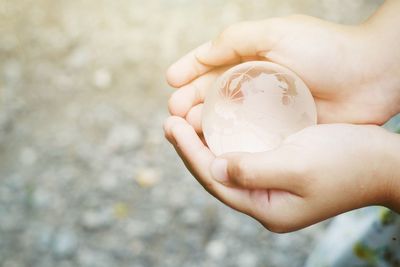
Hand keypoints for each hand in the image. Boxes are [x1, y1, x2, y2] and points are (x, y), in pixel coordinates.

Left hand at [164, 117, 399, 231]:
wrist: (383, 163)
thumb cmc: (347, 162)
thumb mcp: (298, 165)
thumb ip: (253, 170)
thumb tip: (215, 169)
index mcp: (266, 208)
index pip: (214, 180)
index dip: (189, 153)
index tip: (170, 125)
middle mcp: (265, 203)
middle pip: (216, 177)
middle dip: (191, 150)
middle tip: (169, 122)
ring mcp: (272, 190)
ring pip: (227, 168)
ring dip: (205, 146)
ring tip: (183, 124)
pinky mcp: (280, 174)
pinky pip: (243, 159)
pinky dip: (226, 143)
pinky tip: (216, 129)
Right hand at [166, 14, 399, 126]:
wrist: (372, 78)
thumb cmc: (326, 50)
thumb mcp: (276, 33)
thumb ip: (234, 40)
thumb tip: (197, 59)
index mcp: (249, 60)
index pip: (209, 68)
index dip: (187, 76)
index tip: (170, 87)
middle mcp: (252, 86)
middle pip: (211, 97)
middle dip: (188, 105)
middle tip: (173, 117)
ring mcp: (264, 112)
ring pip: (225, 121)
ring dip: (203, 127)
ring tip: (185, 133)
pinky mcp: (278, 132)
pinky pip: (246, 140)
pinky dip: (228, 144)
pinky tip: (214, 149)